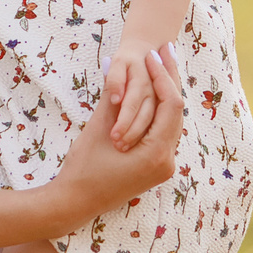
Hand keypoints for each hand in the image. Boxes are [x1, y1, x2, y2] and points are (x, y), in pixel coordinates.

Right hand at [50, 47, 182, 207]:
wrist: (75, 202)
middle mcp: (167, 161)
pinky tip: (154, 91)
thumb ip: (112, 97)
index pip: (171, 105)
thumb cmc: (83, 168)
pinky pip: (163, 133)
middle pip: (176, 112)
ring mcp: (163, 166)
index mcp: (156, 153)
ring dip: (166, 94)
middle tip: (164, 50)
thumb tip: (114, 64)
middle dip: (169, 80)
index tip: (152, 55)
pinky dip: (158, 112)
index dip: (163, 76)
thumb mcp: (98, 128)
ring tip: (161, 65)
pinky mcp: (155, 168)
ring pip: (171, 122)